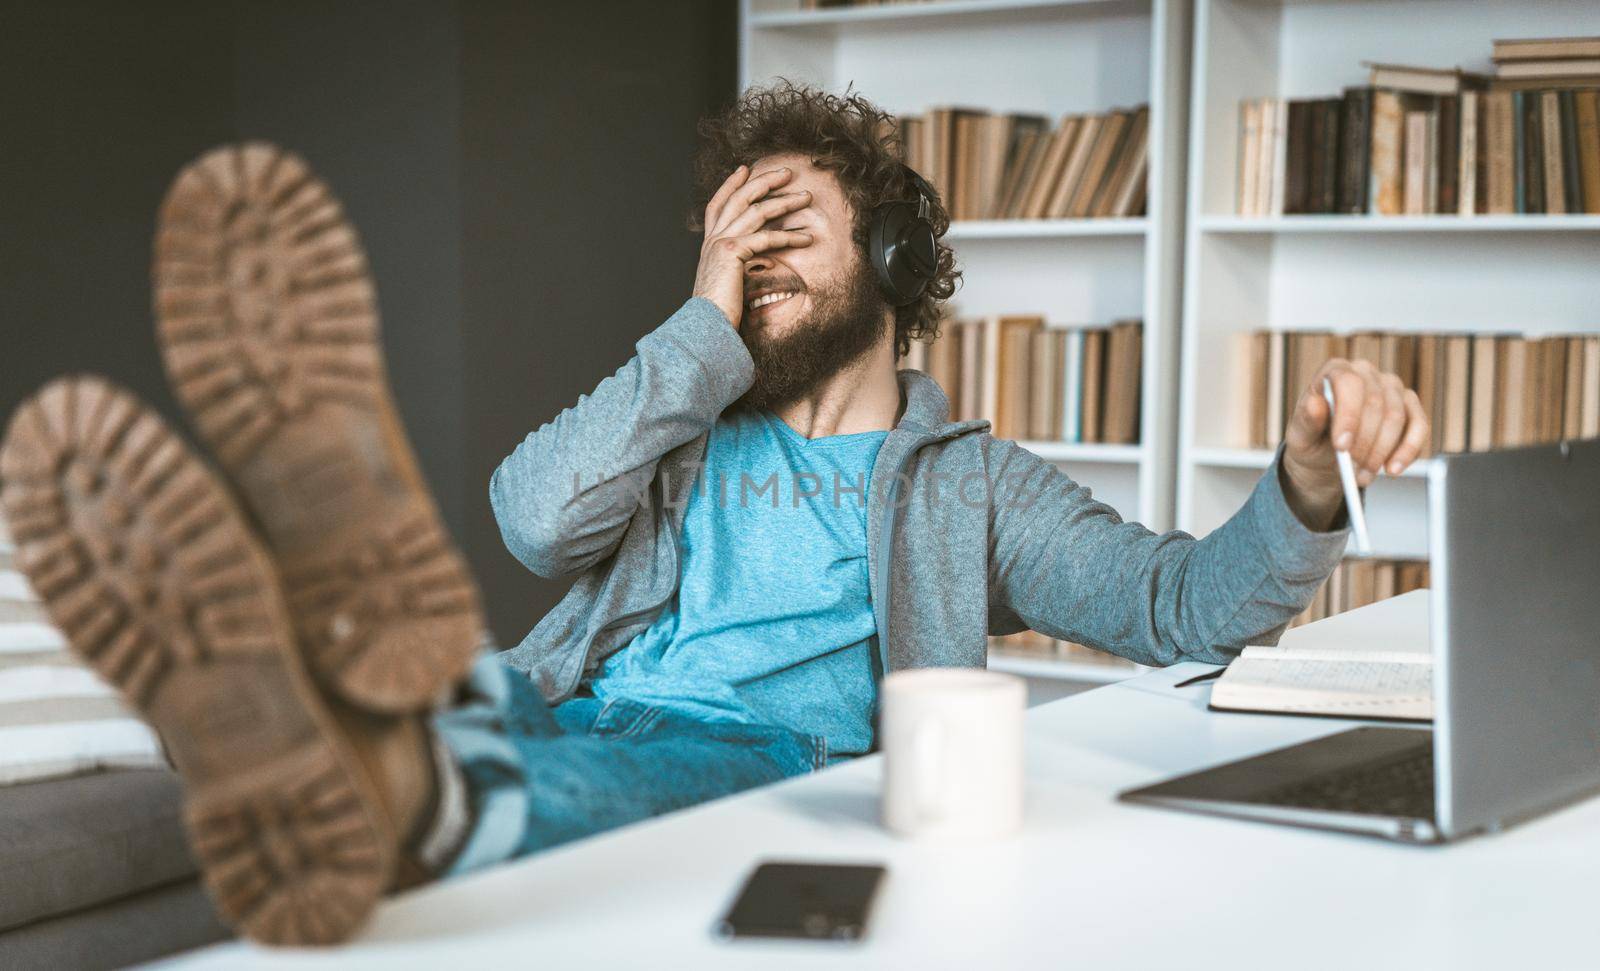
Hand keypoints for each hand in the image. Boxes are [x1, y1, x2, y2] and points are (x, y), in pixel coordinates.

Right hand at [692, 164, 811, 329]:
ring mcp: (721, 242)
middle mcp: (713, 239)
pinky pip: (767, 237)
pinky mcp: (732, 252)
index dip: (731, 185)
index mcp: (709, 244)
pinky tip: (806, 238)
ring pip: (756, 210)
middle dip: (764, 180)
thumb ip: (735, 267)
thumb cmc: (717, 312)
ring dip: (784, 201)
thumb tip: (752, 264)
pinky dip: (789, 236)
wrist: (703, 326)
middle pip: (739, 197)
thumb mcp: (725, 283)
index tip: (745, 169)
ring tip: (806, 197)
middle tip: (786, 172)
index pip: (719, 205)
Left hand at [1280, 358, 1430, 529]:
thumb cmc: (1313, 440)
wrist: (1328, 457)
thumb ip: (1306, 420)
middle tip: (1351, 471)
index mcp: (1335, 370)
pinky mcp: (1411, 407)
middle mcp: (1366, 373)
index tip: (1342, 446)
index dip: (1348, 415)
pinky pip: (1419, 427)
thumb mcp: (1300, 436)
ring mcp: (1391, 387)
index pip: (1348, 382)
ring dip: (1380, 453)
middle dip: (1364, 443)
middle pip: (1375, 403)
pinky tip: (1392, 469)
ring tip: (1362, 475)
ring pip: (1396, 418)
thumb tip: (1314, 404)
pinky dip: (1407, 451)